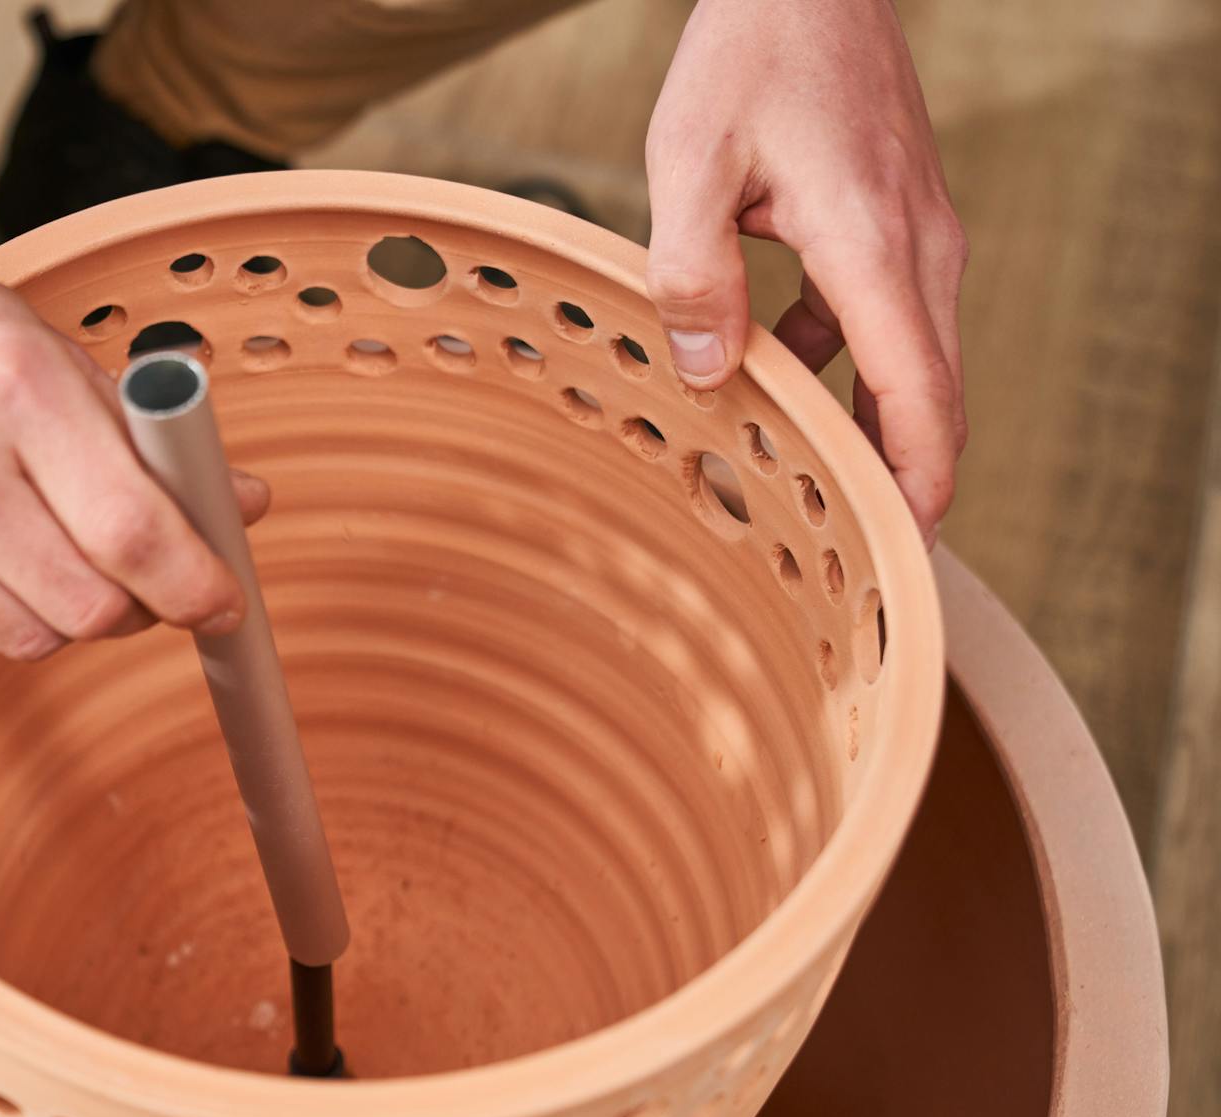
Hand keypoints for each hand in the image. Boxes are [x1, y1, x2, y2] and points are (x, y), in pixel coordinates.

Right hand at [0, 190, 266, 657]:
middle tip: (139, 580)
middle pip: (92, 609)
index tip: (224, 602)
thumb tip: (241, 501)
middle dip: (138, 608)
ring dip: (66, 614)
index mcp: (12, 387)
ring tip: (46, 550)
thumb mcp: (31, 339)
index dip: (199, 584)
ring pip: (32, 639)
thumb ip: (138, 429)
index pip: (134, 531)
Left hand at [644, 0, 967, 536]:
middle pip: (931, 398)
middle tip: (858, 559)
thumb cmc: (748, 55)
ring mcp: (918, 236)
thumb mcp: (687, 162)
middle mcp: (918, 251)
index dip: (917, 490)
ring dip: (870, 427)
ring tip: (812, 487)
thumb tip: (705, 373)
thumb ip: (693, 273)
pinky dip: (847, 365)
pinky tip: (777, 377)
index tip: (902, 560)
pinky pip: (884, 320)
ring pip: (911, 362)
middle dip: (903, 483)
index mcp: (872, 248)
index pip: (919, 399)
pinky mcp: (900, 222)